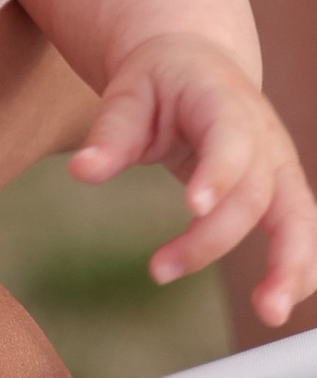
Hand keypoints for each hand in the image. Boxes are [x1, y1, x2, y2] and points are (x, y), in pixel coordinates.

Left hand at [70, 32, 316, 328]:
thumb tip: (81, 171)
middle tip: (160, 270)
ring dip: (289, 266)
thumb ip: (110, 133)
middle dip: (213, 237)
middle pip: (254, 192)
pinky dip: (298, 269)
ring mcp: (279, 165)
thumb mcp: (129, 93)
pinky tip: (276, 304)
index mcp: (223, 102)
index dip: (218, 173)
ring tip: (268, 312)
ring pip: (298, 217)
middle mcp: (263, 136)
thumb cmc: (160, 81)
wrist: (197, 65)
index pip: (230, 139)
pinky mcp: (281, 192)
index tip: (193, 207)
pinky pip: (300, 232)